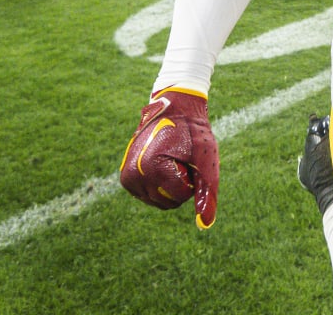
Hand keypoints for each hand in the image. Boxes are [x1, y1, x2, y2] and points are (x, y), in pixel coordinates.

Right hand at [119, 88, 219, 227]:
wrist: (174, 107)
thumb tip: (204, 225)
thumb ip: (207, 193)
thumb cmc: (194, 133)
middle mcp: (134, 174)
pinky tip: (162, 163)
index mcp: (152, 168)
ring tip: (171, 159)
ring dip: (169, 185)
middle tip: (181, 158)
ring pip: (157, 201)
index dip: (192, 179)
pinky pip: (148, 195)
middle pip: (167, 202)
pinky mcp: (125, 177)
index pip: (180, 196)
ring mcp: (127, 177)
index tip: (189, 158)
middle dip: (180, 185)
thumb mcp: (206, 161)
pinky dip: (159, 185)